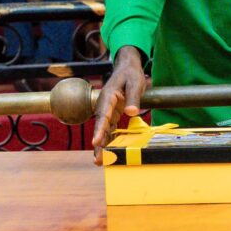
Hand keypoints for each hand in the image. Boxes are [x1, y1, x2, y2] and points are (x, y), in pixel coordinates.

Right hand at [91, 46, 146, 164]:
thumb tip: (131, 112)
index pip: (103, 115)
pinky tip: (108, 153)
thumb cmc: (130, 74)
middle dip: (98, 144)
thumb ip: (133, 98)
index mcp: (108, 96)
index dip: (99, 129)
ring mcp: (107, 110)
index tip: (95, 142)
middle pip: (100, 127)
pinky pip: (110, 129)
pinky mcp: (112, 114)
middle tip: (97, 160)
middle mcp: (104, 105)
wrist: (127, 68)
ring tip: (100, 162)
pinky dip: (109, 140)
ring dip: (102, 146)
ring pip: (103, 130)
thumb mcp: (135, 83)